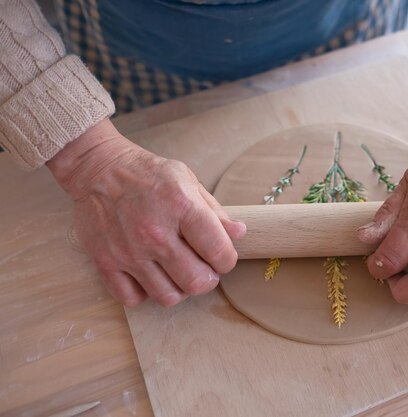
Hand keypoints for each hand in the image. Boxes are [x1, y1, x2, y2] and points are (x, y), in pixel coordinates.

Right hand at [47, 119, 244, 306]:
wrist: (98, 169)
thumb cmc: (148, 174)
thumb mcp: (188, 181)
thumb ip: (215, 211)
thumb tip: (239, 234)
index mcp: (182, 208)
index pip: (219, 252)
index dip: (227, 260)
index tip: (222, 256)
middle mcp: (155, 233)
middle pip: (196, 282)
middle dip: (207, 279)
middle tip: (203, 267)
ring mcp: (129, 251)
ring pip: (168, 296)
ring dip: (179, 288)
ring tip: (177, 271)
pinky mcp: (106, 263)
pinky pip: (133, 298)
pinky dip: (145, 292)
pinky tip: (149, 274)